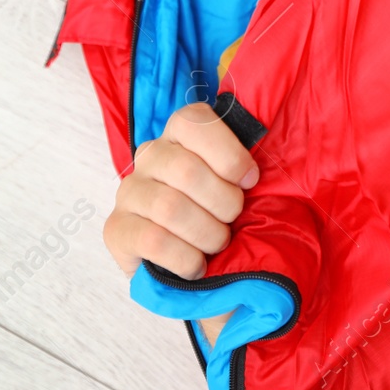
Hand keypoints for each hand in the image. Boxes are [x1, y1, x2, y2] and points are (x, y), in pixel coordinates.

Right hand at [103, 102, 259, 280]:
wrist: (200, 269)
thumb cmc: (226, 215)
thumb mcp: (242, 184)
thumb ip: (248, 165)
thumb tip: (273, 153)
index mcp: (181, 134)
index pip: (194, 120)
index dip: (229, 154)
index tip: (250, 181)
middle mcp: (150, 156)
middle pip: (186, 170)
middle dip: (224, 203)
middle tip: (233, 220)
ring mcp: (129, 191)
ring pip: (170, 208)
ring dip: (207, 234)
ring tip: (217, 244)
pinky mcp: (116, 229)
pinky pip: (152, 241)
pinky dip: (185, 258)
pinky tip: (197, 266)